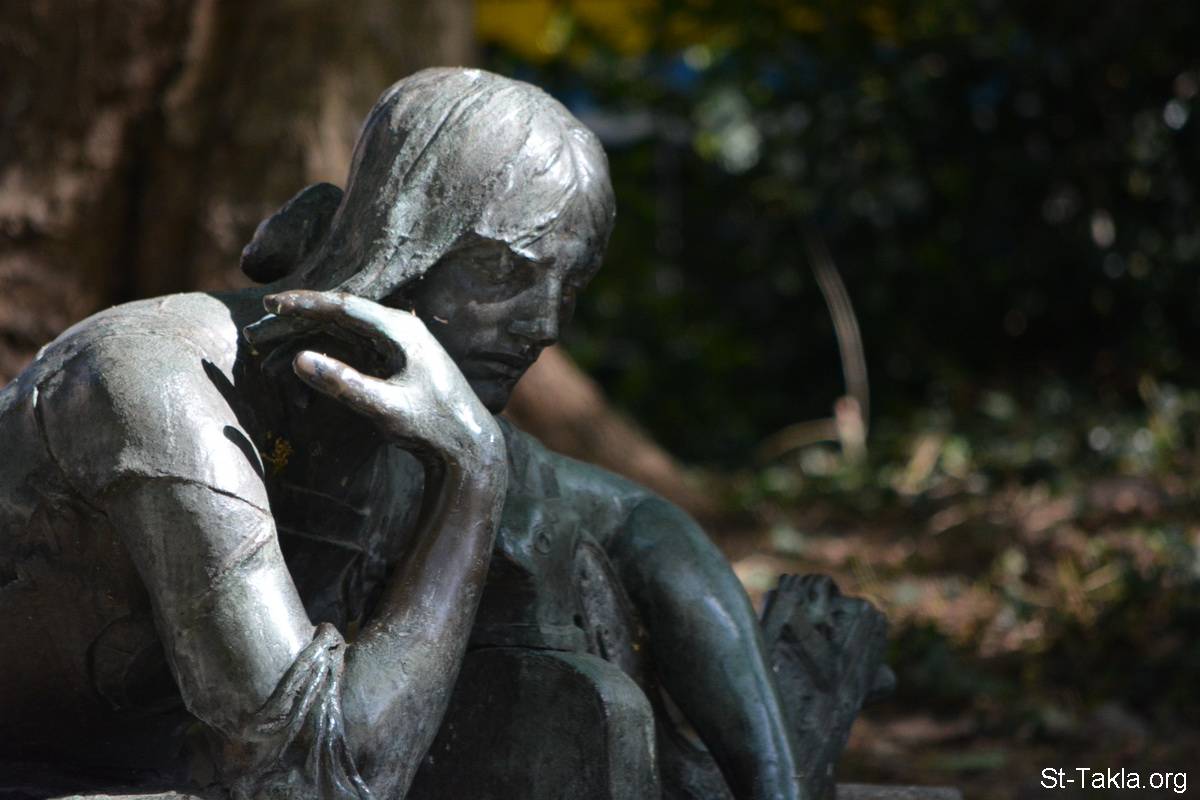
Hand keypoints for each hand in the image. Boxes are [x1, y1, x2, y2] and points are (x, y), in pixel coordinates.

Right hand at [244, 290, 502, 466]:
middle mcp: (402, 328)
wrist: (469, 444)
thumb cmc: (431, 427)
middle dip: (302, 316)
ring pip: (348, 328)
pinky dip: (330, 347)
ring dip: (313, 331)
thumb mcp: (386, 408)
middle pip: (343, 312)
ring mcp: (401, 343)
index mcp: (401, 330)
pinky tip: (307, 351)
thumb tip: (300, 358)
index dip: (305, 304)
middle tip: (264, 318)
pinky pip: (358, 344)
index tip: (272, 305)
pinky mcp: (399, 359)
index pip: (344, 305)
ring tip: (276, 334)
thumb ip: (344, 383)